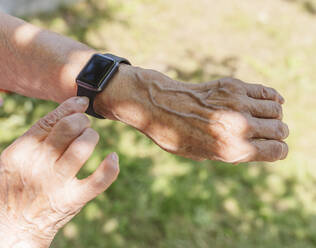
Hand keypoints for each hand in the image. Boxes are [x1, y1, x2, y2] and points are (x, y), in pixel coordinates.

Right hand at [0, 97, 118, 246]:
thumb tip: (71, 107)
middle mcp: (38, 163)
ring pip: (83, 147)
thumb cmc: (17, 185)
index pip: (51, 119)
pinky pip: (99, 180)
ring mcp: (56, 182)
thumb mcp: (14, 158)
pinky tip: (113, 158)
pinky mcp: (73, 199)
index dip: (71, 107)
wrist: (14, 227)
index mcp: (22, 149)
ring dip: (91, 137)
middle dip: (81, 121)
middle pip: (69, 128)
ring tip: (89, 139)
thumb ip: (37, 134)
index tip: (82, 102)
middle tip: (82, 127)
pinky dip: (110, 167)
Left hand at [95, 67, 288, 162]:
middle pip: (280, 129)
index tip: (273, 147)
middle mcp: (238, 127)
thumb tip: (254, 146)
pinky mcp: (232, 86)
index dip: (278, 150)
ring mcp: (237, 104)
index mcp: (231, 150)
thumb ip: (230, 152)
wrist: (157, 105)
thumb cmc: (176, 134)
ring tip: (262, 117)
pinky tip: (266, 101)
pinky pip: (266, 91)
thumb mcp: (201, 154)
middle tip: (268, 131)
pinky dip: (272, 97)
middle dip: (278, 132)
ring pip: (276, 109)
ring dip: (274, 115)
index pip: (277, 151)